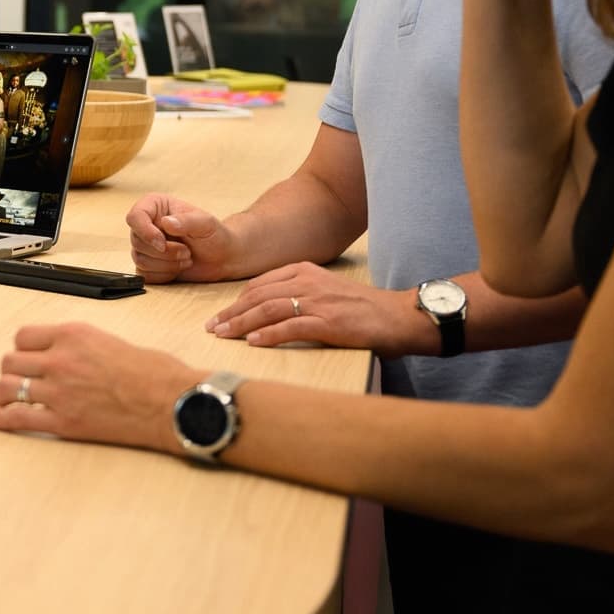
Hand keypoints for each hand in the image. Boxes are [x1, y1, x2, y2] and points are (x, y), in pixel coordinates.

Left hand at [0, 321, 198, 453]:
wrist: (173, 403)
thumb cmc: (156, 373)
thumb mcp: (113, 342)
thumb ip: (83, 347)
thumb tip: (72, 357)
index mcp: (73, 335)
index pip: (24, 336)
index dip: (22, 349)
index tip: (23, 357)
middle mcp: (59, 360)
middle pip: (11, 361)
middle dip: (10, 371)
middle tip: (13, 380)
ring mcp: (58, 392)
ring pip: (6, 387)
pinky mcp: (62, 422)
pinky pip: (15, 418)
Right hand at [124, 194, 243, 283]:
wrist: (222, 257)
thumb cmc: (214, 235)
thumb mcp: (205, 223)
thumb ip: (186, 221)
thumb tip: (165, 223)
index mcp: (156, 207)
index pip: (135, 216)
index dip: (145, 231)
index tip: (162, 243)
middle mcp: (147, 225)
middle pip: (137, 241)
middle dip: (164, 252)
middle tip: (187, 251)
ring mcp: (145, 246)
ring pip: (140, 259)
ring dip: (167, 264)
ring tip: (186, 258)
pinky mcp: (148, 266)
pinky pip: (145, 275)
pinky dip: (164, 274)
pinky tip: (178, 268)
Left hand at [206, 260, 431, 354]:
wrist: (400, 316)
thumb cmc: (363, 309)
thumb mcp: (326, 291)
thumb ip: (299, 295)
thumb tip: (268, 313)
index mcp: (304, 271)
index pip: (259, 284)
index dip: (237, 301)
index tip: (221, 315)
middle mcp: (308, 282)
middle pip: (258, 296)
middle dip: (231, 312)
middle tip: (212, 327)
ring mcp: (318, 302)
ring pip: (268, 310)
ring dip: (241, 323)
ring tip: (223, 335)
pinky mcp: (330, 322)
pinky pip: (291, 327)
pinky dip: (269, 335)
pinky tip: (253, 342)